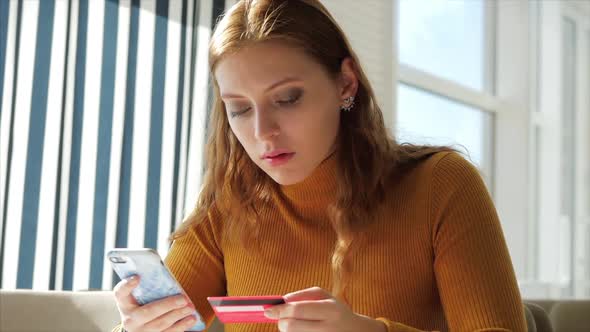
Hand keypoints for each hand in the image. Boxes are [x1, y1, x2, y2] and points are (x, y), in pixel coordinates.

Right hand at [112, 275, 196, 331]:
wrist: (138, 326)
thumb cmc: (141, 305)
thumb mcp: (138, 295)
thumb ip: (148, 285)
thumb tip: (163, 273)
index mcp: (125, 304)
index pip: (120, 293)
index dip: (127, 285)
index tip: (137, 277)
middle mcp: (130, 320)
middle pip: (147, 312)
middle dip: (168, 305)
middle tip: (184, 299)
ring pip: (160, 325)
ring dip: (177, 316)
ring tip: (190, 308)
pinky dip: (181, 327)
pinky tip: (191, 319)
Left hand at [263, 287, 386, 331]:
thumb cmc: (337, 312)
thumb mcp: (326, 297)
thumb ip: (303, 295)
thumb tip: (284, 300)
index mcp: (330, 310)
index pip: (298, 310)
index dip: (280, 310)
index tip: (268, 311)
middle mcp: (328, 328)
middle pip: (291, 327)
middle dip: (282, 322)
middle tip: (283, 320)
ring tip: (299, 327)